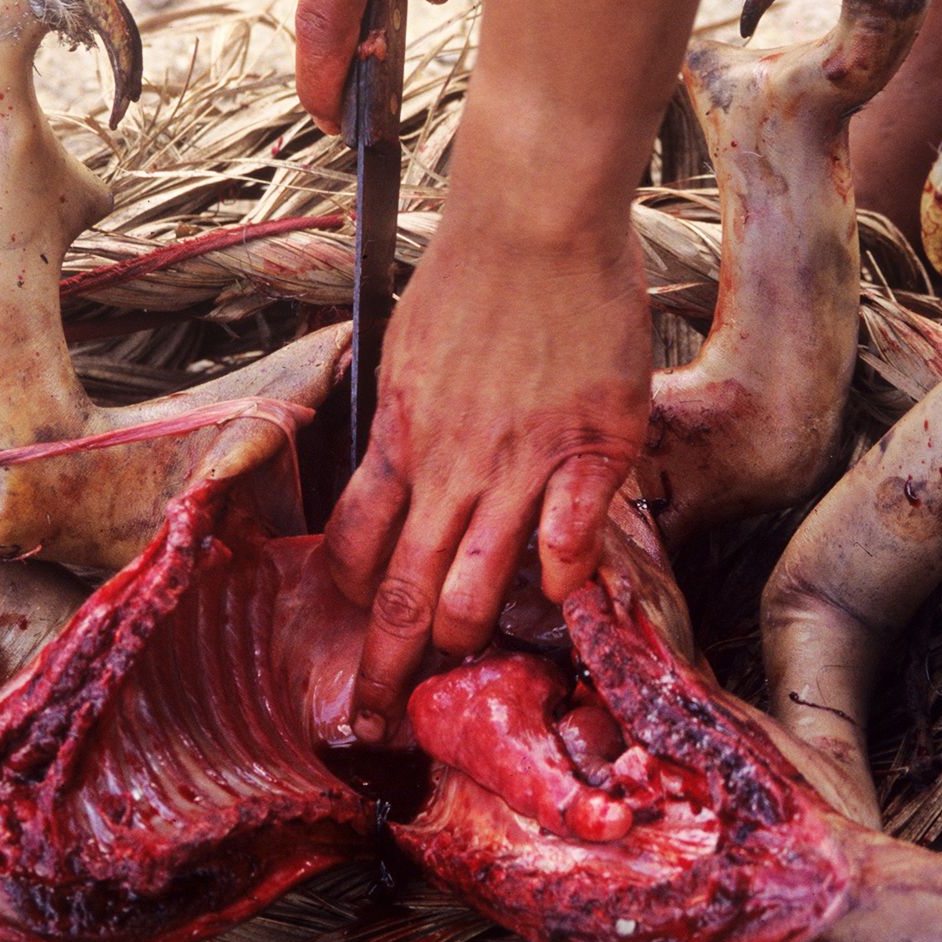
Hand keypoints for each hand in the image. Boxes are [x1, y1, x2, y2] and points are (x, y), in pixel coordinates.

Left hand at [324, 187, 650, 737]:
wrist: (534, 217)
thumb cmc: (472, 276)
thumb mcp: (408, 352)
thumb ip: (405, 425)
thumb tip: (396, 474)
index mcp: (400, 439)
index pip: (357, 552)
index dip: (351, 616)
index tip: (351, 655)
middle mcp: (450, 463)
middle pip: (403, 590)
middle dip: (386, 670)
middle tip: (378, 723)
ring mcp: (520, 458)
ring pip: (477, 580)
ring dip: (464, 634)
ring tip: (463, 666)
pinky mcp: (591, 443)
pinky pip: (572, 532)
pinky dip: (561, 574)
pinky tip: (559, 598)